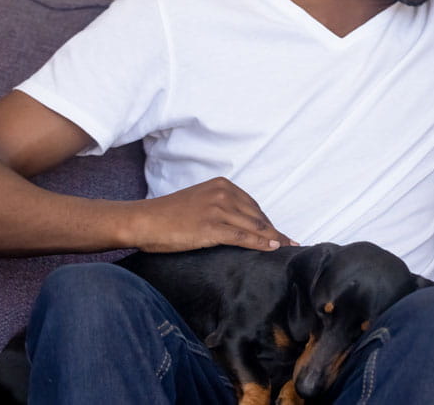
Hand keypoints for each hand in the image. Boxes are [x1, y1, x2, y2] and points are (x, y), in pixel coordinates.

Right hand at [124, 177, 294, 251]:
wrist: (143, 220)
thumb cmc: (168, 215)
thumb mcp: (200, 202)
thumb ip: (222, 208)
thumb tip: (243, 225)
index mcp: (222, 185)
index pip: (254, 206)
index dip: (268, 223)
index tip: (280, 234)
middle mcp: (223, 193)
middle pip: (258, 216)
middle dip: (275, 232)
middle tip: (290, 243)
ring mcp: (218, 209)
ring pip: (255, 226)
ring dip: (275, 239)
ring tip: (288, 248)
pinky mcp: (212, 227)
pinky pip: (243, 237)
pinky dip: (261, 243)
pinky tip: (273, 248)